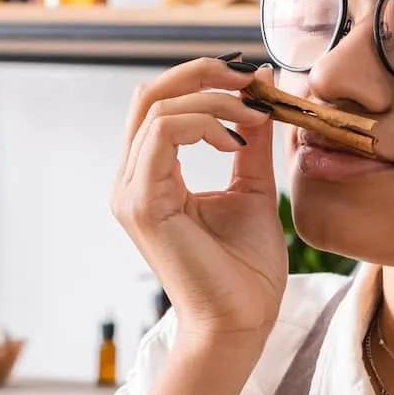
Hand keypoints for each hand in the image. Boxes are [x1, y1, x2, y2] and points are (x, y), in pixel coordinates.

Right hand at [113, 56, 287, 348]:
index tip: (254, 80)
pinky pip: (161, 134)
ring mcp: (130, 192)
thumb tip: (263, 88)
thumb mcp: (253, 189)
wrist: (241, 321)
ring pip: (157, 108)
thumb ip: (251, 141)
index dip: (204, 78)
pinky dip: (202, 123)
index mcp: (152, 176)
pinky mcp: (141, 204)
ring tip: (254, 115)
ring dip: (212, 99)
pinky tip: (235, 140)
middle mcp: (132, 180)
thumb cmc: (246, 270)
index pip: (162, 103)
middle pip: (149, 94)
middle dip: (202, 72)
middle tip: (251, 78)